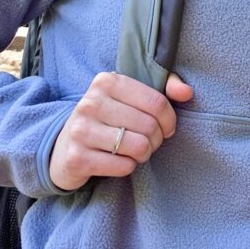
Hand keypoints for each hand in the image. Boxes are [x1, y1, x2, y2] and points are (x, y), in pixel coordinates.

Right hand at [49, 71, 192, 190]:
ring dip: (143, 154)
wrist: (62, 147)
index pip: (157, 102)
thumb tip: (187, 93)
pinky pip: (123, 166)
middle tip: (147, 142)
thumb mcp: (131, 97)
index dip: (169, 120)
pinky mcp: (77, 158)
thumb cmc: (107, 119)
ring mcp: (81, 130)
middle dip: (156, 140)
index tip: (166, 128)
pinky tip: (117, 161)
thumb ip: (164, 88)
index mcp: (107, 81)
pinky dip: (128, 167)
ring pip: (138, 146)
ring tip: (134, 151)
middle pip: (149, 126)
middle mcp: (91, 102)